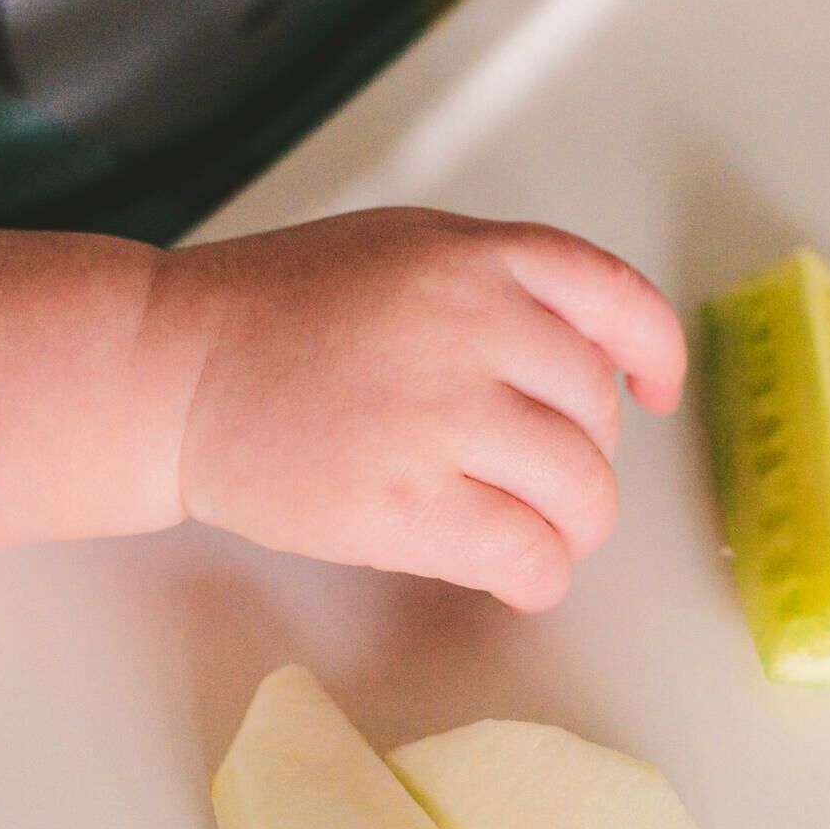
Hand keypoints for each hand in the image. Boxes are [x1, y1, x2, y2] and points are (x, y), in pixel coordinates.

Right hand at [158, 207, 685, 610]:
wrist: (175, 369)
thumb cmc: (274, 311)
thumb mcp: (401, 250)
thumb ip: (493, 287)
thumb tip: (586, 364)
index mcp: (478, 257)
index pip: (619, 301)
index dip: (655, 355)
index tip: (654, 392)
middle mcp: (477, 327)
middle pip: (597, 417)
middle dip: (582, 460)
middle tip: (539, 480)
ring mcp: (445, 415)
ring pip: (581, 493)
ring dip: (571, 528)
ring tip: (534, 534)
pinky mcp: (409, 502)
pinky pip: (528, 555)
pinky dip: (539, 578)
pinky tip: (519, 577)